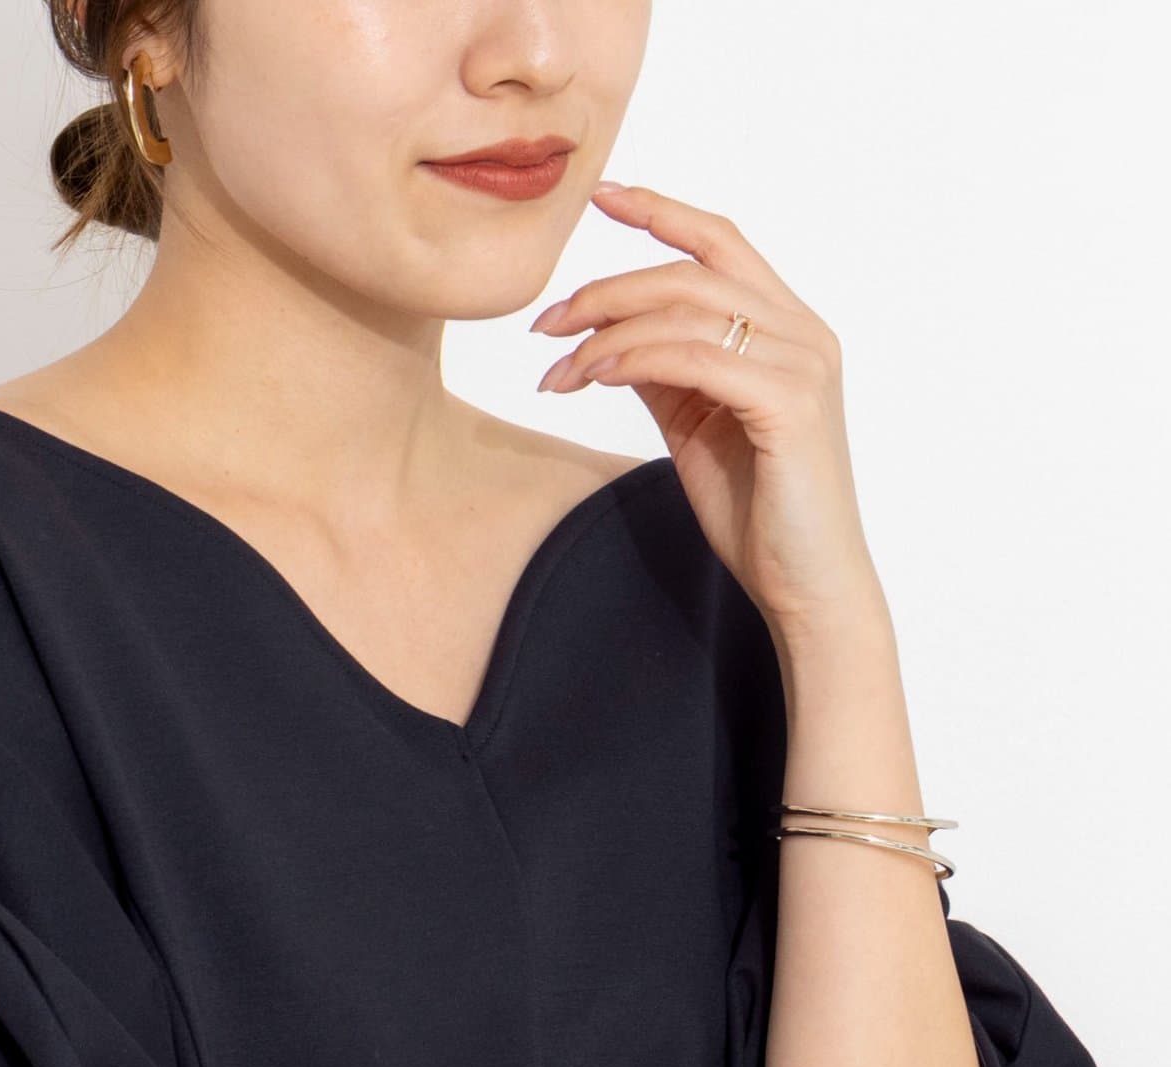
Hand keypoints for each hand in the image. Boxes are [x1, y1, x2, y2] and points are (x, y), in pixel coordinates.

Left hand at [530, 184, 884, 636]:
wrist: (806, 584)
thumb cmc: (757, 511)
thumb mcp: (696, 427)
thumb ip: (666, 373)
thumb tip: (609, 339)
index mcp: (787, 329)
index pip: (720, 243)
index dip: (660, 211)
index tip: (600, 196)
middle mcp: (804, 332)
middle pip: (690, 273)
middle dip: (607, 290)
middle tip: (546, 324)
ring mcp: (803, 363)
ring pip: (688, 311)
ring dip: (608, 333)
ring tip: (558, 367)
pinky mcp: (791, 403)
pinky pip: (698, 358)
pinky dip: (638, 358)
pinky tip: (596, 374)